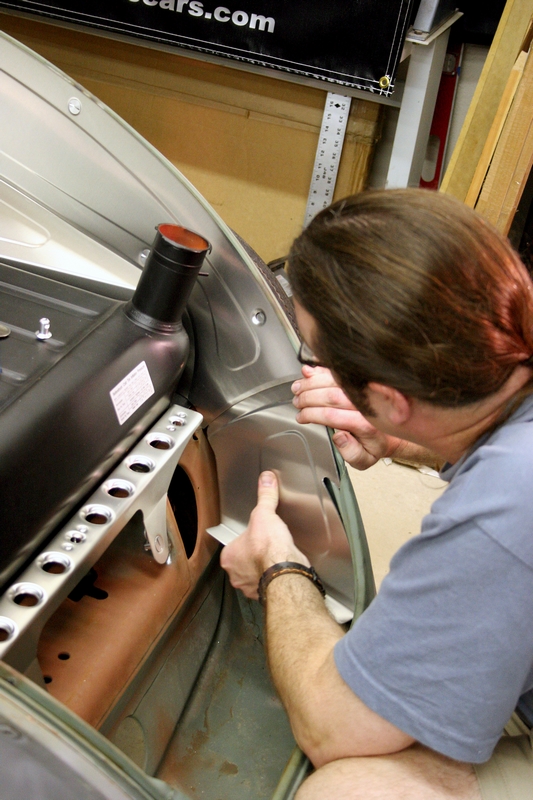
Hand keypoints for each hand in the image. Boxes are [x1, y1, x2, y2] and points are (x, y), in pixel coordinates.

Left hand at [220, 471, 309, 599]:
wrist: (285, 569)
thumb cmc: (269, 547)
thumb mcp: (265, 513)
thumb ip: (265, 496)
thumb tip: (266, 479)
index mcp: (229, 557)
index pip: (234, 546)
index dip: (245, 540)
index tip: (254, 537)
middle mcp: (236, 575)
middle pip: (242, 563)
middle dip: (253, 557)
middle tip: (264, 547)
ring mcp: (250, 587)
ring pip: (254, 576)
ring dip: (262, 569)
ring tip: (274, 558)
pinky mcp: (266, 594)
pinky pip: (268, 585)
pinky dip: (273, 578)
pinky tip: (281, 569)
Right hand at [291, 366, 400, 469]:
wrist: (392, 429)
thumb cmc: (374, 444)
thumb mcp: (365, 458)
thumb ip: (352, 453)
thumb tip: (340, 437)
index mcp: (365, 424)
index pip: (333, 416)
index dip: (312, 414)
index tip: (301, 417)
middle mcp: (366, 404)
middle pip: (332, 395)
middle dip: (308, 397)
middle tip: (296, 402)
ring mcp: (363, 389)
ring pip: (335, 380)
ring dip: (312, 382)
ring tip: (298, 387)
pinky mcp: (359, 381)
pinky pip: (340, 372)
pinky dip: (323, 369)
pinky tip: (310, 371)